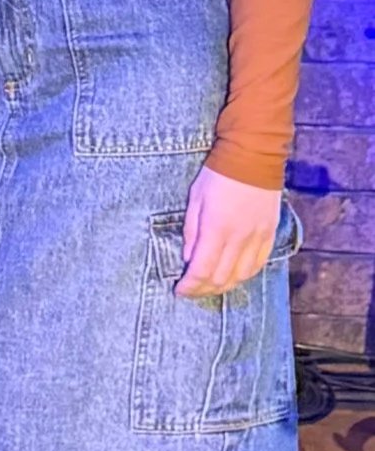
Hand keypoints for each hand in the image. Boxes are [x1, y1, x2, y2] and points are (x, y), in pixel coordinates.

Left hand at [176, 165, 283, 297]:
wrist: (253, 159)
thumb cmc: (217, 176)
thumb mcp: (195, 200)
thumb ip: (191, 231)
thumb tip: (188, 259)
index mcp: (217, 229)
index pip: (202, 269)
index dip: (190, 285)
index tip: (179, 290)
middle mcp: (240, 238)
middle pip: (222, 277)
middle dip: (204, 289)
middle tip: (191, 291)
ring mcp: (258, 237)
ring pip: (242, 275)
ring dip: (224, 286)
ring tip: (210, 287)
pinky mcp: (270, 234)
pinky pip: (259, 263)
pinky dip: (245, 275)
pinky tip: (234, 277)